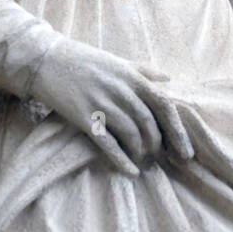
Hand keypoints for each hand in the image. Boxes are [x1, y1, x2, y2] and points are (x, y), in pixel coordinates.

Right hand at [28, 36, 193, 176]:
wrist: (47, 60)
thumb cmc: (85, 60)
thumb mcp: (118, 61)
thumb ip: (144, 70)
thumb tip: (169, 78)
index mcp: (132, 77)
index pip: (165, 106)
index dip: (178, 130)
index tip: (185, 150)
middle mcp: (121, 91)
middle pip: (149, 124)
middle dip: (157, 144)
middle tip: (158, 155)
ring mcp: (102, 104)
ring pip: (131, 135)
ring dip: (140, 151)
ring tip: (141, 158)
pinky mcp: (84, 117)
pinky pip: (107, 144)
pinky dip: (121, 160)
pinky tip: (130, 171)